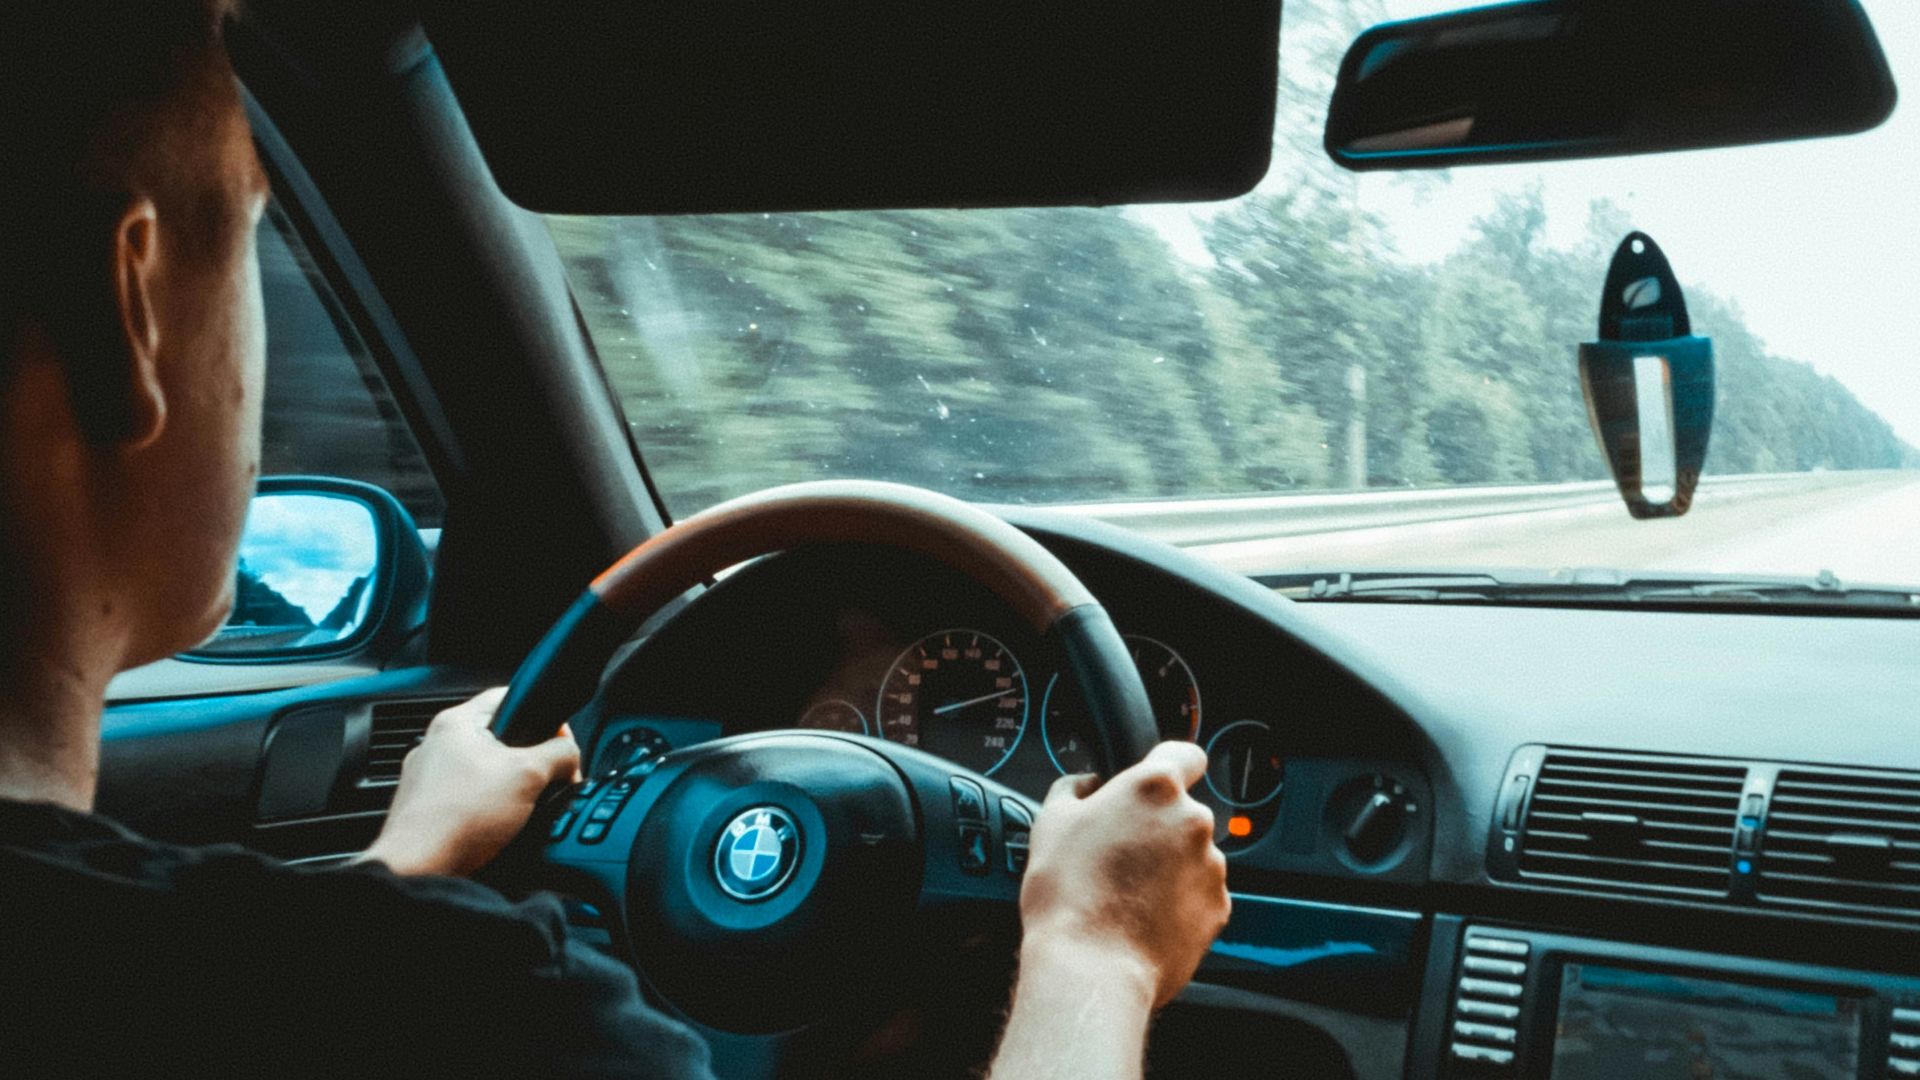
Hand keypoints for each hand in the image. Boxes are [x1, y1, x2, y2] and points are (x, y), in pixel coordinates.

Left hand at [359, 688, 579, 877]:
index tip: (561, 743)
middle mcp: (436, 746)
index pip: (510, 696)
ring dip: (510, 790)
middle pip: (501, 740)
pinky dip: (488, 812)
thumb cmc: (456, 819)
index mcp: (456, 723)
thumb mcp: (529, 775)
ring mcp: (429, 780)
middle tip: (546, 782)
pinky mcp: (428, 810)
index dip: (545, 717)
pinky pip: (470, 801)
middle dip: (529, 761)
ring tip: (521, 810)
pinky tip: (498, 829)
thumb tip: (570, 754)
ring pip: (486, 773)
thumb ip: (560, 754)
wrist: (419, 871)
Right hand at [1018, 741, 1229, 1008]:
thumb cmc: (1068, 896)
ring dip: (1168, 866)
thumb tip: (1086, 784)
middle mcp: (1193, 821)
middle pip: (1183, 812)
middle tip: (1119, 853)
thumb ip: (1074, 788)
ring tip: (1127, 894)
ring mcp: (1211, 866)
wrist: (1092, 967)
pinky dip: (1179, 901)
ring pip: (1192, 855)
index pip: (1184, 754)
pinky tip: (1143, 917)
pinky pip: (1199, 894)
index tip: (1154, 780)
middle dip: (1157, 827)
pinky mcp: (1218, 908)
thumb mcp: (1050, 822)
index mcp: (1154, 788)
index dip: (1168, 764)